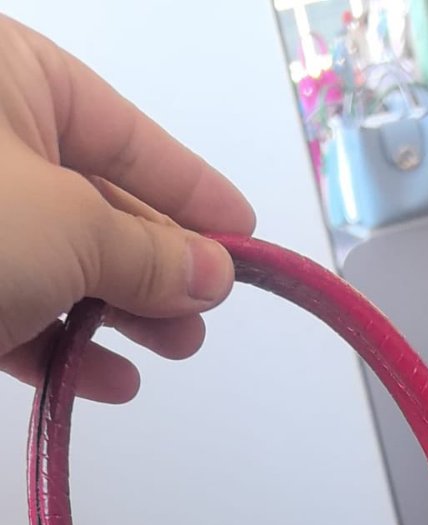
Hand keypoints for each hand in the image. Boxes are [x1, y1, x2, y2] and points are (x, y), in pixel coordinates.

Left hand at [0, 15, 254, 401]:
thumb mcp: (69, 229)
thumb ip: (149, 253)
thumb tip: (213, 272)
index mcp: (5, 78)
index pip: (118, 130)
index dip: (187, 186)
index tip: (242, 234)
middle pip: (88, 200)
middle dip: (154, 263)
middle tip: (205, 315)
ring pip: (50, 259)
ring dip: (115, 311)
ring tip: (171, 353)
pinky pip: (8, 306)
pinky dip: (57, 344)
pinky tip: (107, 381)